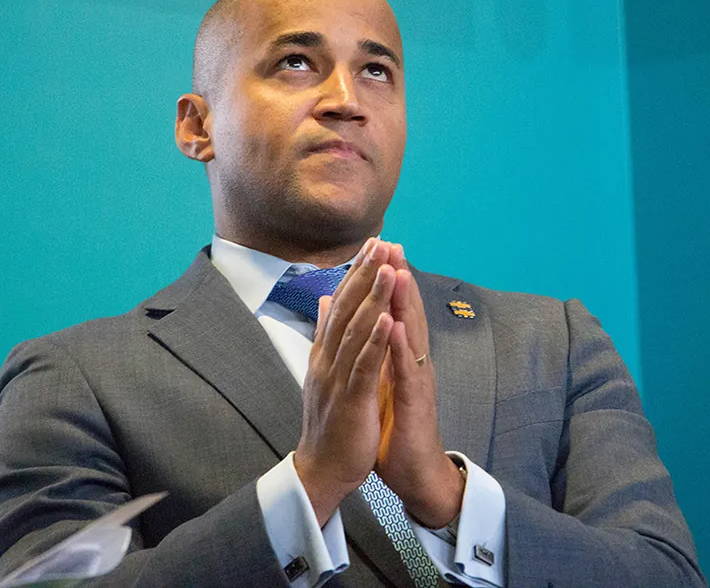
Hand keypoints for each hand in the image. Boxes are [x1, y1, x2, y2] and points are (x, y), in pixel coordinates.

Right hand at [294, 238, 396, 525]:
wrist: (320, 468)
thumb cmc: (329, 420)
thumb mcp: (324, 370)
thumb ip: (325, 333)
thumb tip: (325, 298)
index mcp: (325, 352)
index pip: (340, 304)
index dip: (356, 273)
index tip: (372, 244)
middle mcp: (327, 359)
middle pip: (346, 309)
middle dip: (364, 274)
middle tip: (380, 242)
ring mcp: (337, 379)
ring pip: (356, 331)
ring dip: (372, 299)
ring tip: (386, 268)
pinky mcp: (350, 400)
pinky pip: (364, 367)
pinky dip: (377, 342)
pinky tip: (389, 320)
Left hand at [376, 246, 464, 527]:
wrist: (415, 473)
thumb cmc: (397, 429)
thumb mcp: (380, 384)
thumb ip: (375, 353)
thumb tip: (365, 326)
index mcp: (401, 357)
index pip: (393, 311)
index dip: (385, 281)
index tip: (376, 249)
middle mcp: (413, 363)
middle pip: (406, 313)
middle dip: (399, 278)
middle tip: (391, 244)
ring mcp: (417, 381)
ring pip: (412, 335)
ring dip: (406, 304)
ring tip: (399, 271)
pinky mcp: (416, 402)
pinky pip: (408, 372)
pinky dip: (403, 348)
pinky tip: (397, 327)